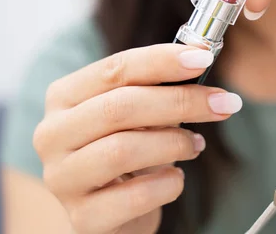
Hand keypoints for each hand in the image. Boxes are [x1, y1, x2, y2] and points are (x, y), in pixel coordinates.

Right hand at [33, 44, 241, 233]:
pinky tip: (176, 178)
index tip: (204, 58)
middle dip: (181, 101)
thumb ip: (158, 85)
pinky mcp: (83, 218)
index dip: (162, 61)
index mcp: (64, 97)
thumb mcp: (136, 111)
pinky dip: (168, 183)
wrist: (110, 210)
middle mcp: (53, 135)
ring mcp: (63, 179)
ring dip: (175, 143)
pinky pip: (134, 196)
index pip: (114, 69)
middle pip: (121, 107)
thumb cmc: (127, 148)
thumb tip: (200, 58)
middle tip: (223, 103)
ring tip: (196, 144)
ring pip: (123, 149)